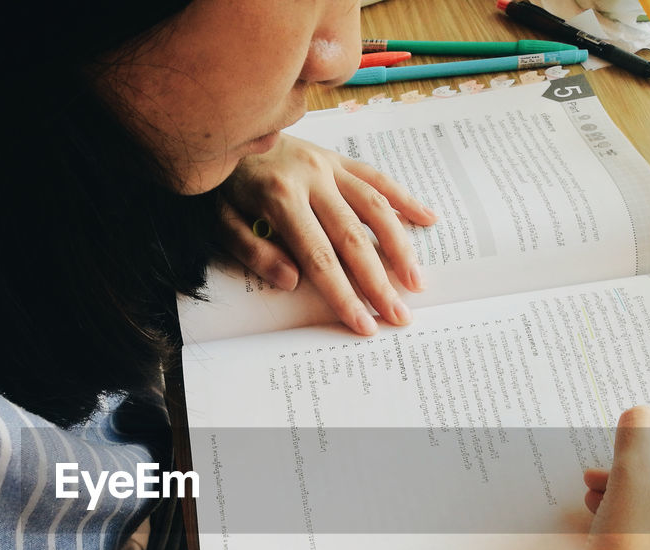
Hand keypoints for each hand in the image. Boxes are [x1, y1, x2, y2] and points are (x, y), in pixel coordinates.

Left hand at [217, 134, 435, 335]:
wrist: (226, 125)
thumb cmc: (222, 184)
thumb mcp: (221, 220)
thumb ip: (253, 250)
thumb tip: (292, 280)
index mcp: (280, 198)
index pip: (319, 257)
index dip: (343, 294)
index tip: (363, 323)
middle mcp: (311, 179)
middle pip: (353, 239)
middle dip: (378, 282)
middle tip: (400, 315)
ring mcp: (328, 165)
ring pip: (374, 208)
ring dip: (400, 247)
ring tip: (417, 281)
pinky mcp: (337, 157)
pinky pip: (376, 178)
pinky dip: (404, 199)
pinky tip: (428, 220)